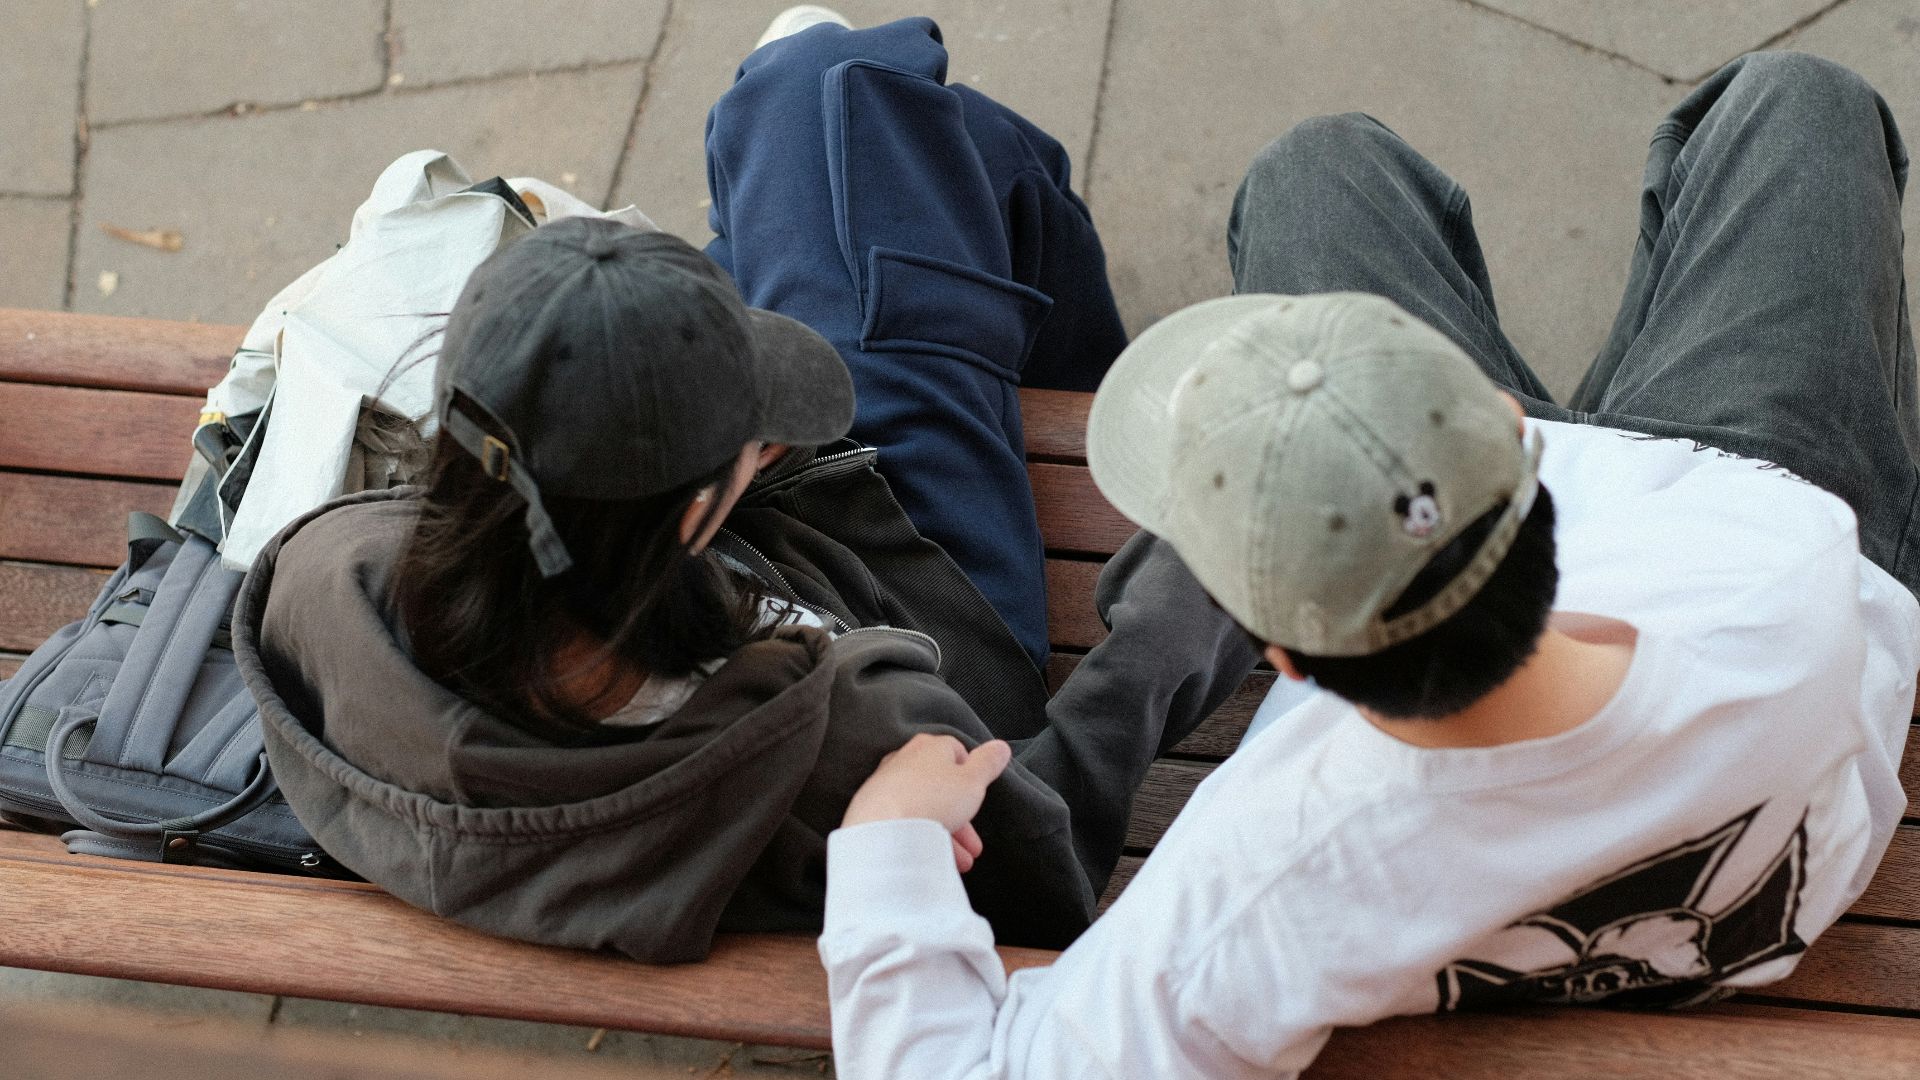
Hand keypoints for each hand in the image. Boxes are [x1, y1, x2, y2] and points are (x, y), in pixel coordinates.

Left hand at [843, 734, 1011, 872]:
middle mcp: (904, 760)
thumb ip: (988, 763)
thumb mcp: (973, 781)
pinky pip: (905, 822)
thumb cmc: (933, 800)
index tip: (978, 798)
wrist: (884, 830)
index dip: (971, 776)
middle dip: (961, 818)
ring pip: (924, 808)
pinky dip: (921, 838)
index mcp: (930, 746)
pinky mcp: (871, 809)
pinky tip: (933, 858)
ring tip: (960, 863)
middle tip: (973, 846)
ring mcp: (885, 785)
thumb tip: (1000, 747)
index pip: (957, 752)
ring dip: (945, 835)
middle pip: (940, 787)